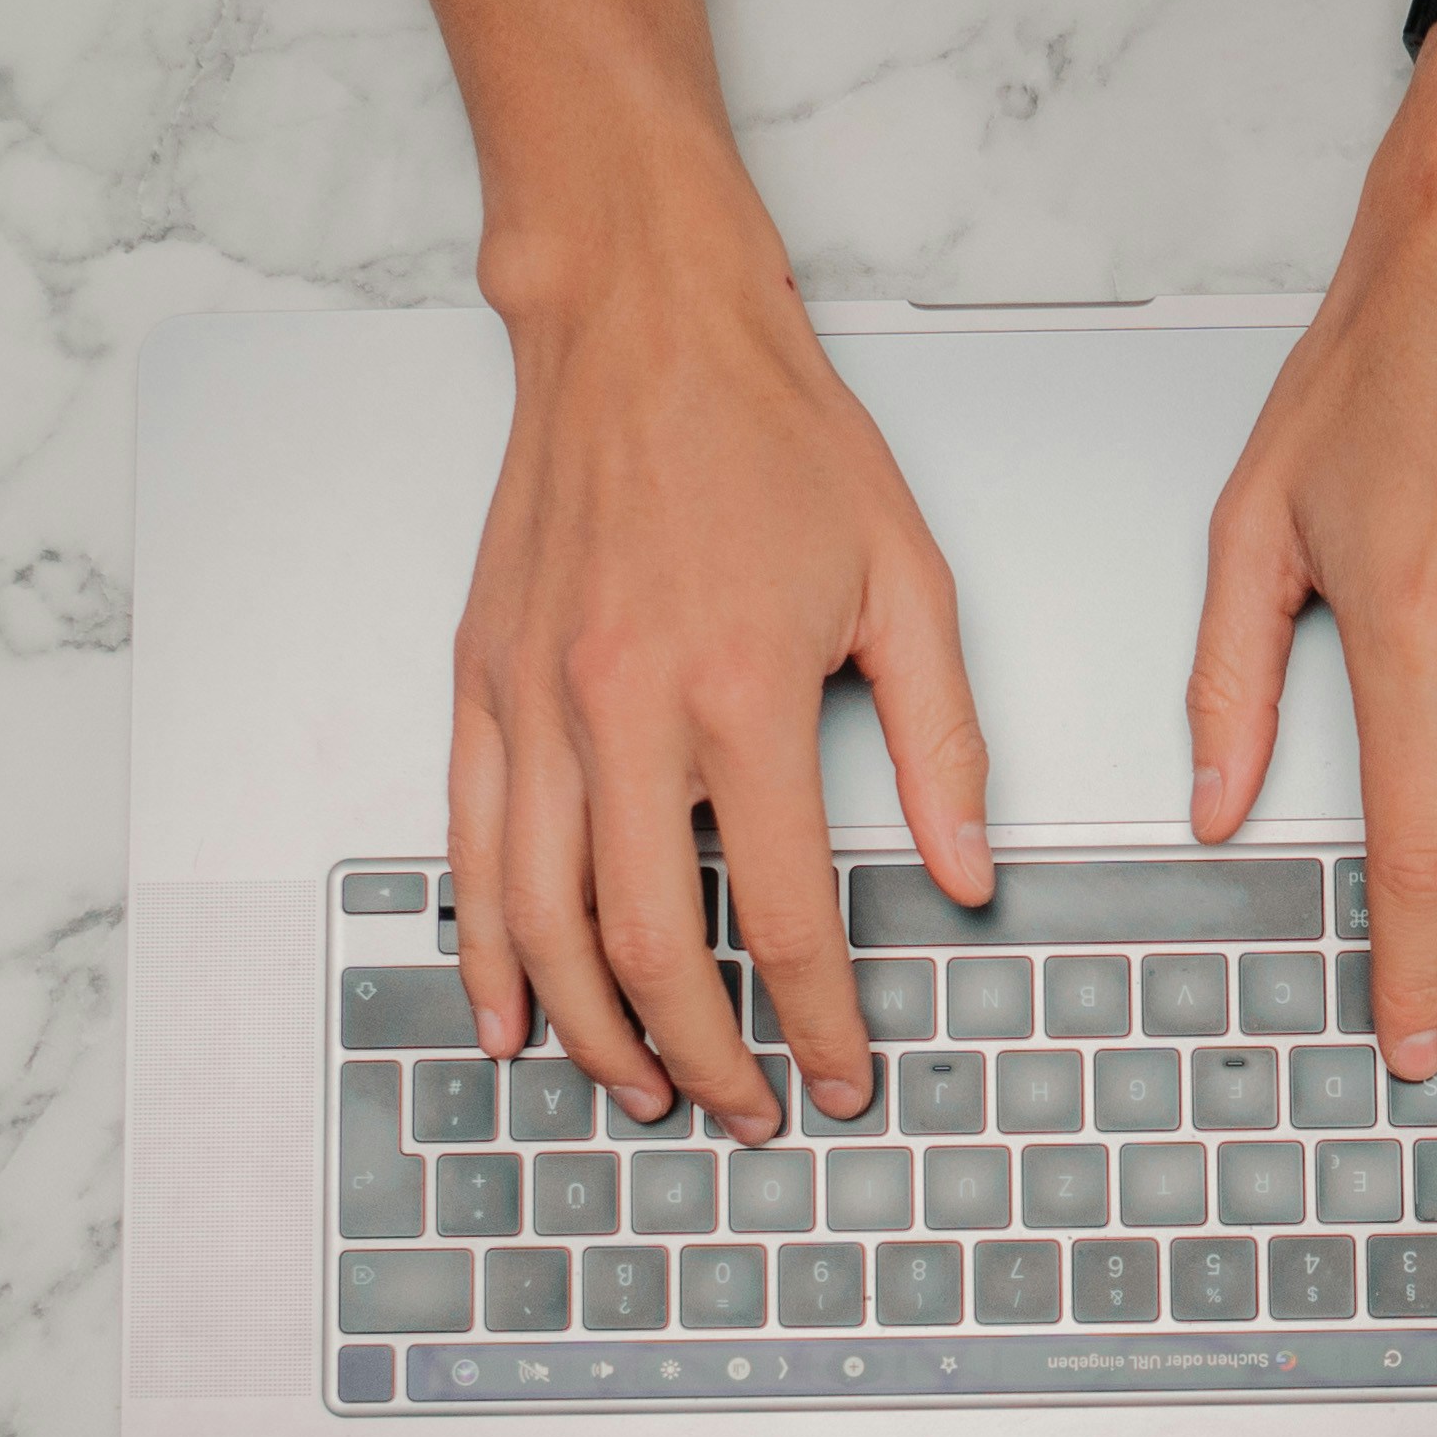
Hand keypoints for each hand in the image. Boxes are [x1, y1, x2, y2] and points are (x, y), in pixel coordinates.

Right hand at [455, 161, 995, 1136]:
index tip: (841, 1076)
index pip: (777, 907)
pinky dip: (489, 947)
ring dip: (590, 1026)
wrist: (643, 327)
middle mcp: (622, 703)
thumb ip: (941, 740)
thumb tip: (967, 871)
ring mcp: (534, 698)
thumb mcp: (906, 578)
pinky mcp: (480, 681)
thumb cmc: (774, 436)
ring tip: (641, 1088)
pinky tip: (514, 1012)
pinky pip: (469, 847)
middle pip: (646, 939)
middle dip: (702, 1052)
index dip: (817, 1016)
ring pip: (540, 915)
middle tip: (746, 1110)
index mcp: (741, 686)